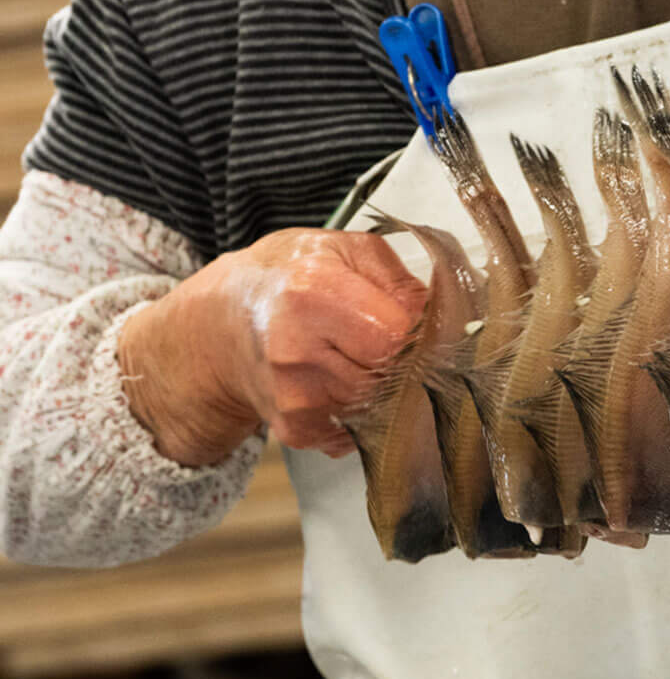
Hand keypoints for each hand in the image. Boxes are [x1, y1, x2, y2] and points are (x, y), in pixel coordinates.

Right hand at [118, 229, 425, 465]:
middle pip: (393, 372)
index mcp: (312, 291)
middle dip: (403, 358)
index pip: (399, 332)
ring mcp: (293, 395)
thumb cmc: (287, 277)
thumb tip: (440, 316)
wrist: (221, 322)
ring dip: (383, 385)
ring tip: (353, 354)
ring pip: (382, 403)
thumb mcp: (343, 249)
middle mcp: (296, 348)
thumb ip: (398, 277)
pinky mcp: (294, 428)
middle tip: (382, 337)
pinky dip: (360, 409)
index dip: (416, 329)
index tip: (413, 322)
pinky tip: (336, 379)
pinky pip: (359, 428)